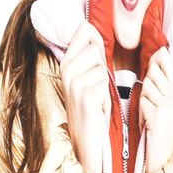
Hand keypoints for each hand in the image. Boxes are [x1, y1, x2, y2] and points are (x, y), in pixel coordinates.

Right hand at [60, 23, 111, 172]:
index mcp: (66, 63)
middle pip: (96, 47)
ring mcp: (74, 83)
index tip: (98, 59)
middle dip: (103, 66)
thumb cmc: (91, 110)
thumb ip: (90, 56)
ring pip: (102, 66)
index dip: (98, 40)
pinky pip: (105, 83)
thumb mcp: (89, 79)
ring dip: (105, 84)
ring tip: (97, 98)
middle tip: (97, 87)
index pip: (85, 29)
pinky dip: (106, 97)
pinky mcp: (85, 96)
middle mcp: (67, 70)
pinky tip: (98, 107)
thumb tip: (95, 30)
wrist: (86, 142)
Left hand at [139, 48, 172, 172]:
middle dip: (147, 81)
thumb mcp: (165, 104)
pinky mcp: (158, 114)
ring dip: (143, 98)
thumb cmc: (161, 129)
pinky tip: (147, 121)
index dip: (159, 57)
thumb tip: (155, 62)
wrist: (164, 155)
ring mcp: (168, 105)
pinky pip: (143, 101)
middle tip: (149, 98)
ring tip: (149, 112)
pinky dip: (141, 111)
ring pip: (147, 86)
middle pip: (154, 71)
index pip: (169, 64)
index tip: (158, 53)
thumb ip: (161, 85)